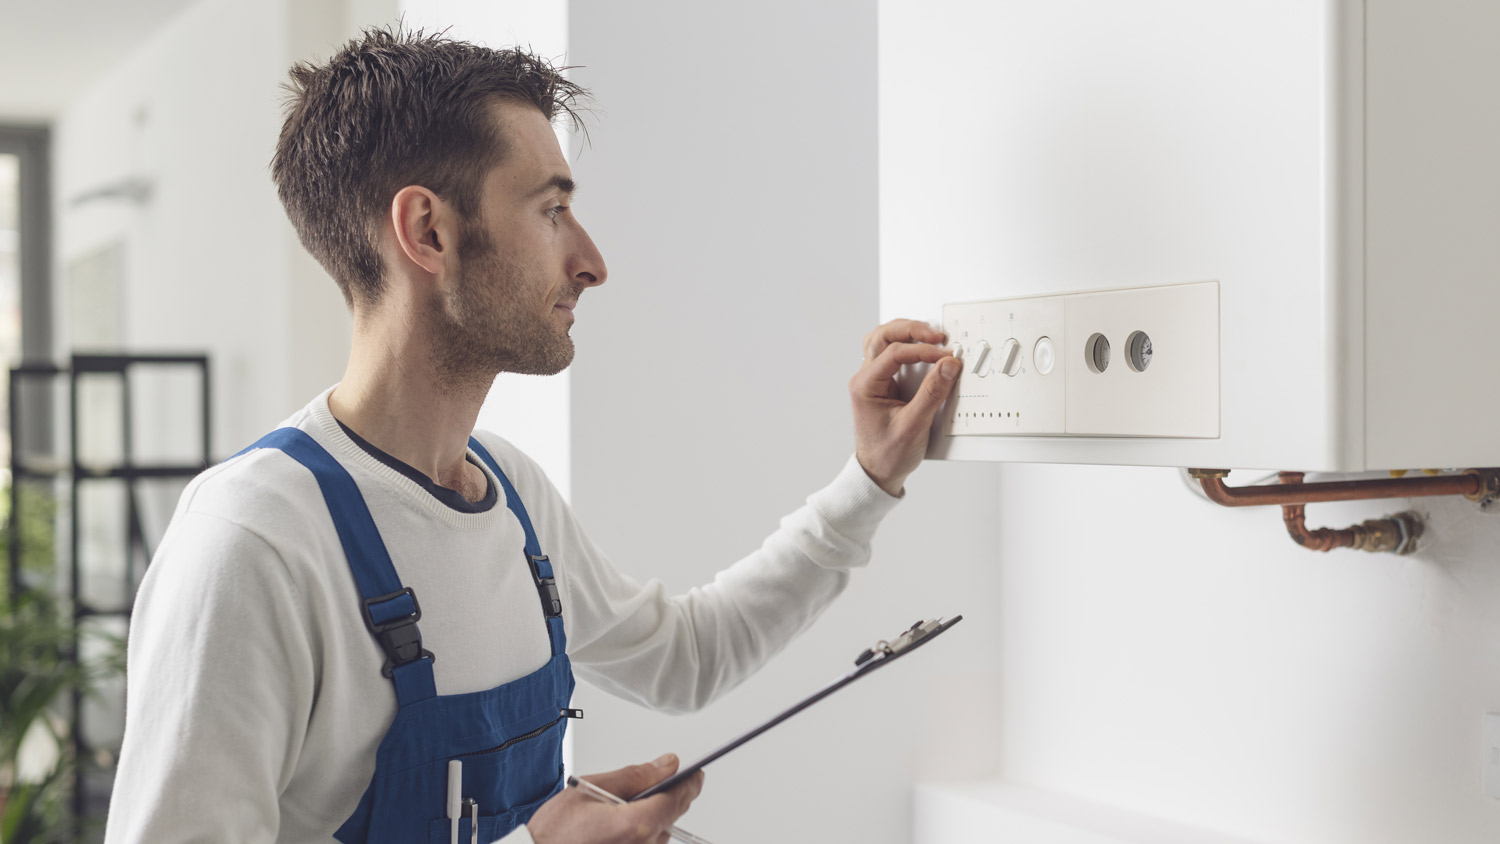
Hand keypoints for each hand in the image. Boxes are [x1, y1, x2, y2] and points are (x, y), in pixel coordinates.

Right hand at [528, 753, 705, 843]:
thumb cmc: (555, 832)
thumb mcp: (592, 788)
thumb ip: (635, 776)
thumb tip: (667, 765)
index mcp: (636, 825)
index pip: (678, 798)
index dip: (690, 782)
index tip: (695, 772)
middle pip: (670, 816)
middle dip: (666, 796)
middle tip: (654, 782)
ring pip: (658, 833)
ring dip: (649, 818)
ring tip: (619, 809)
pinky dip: (638, 833)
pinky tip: (616, 826)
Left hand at [850, 319, 959, 495]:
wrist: (878, 473)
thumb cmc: (888, 454)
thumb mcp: (914, 425)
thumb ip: (932, 393)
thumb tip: (948, 366)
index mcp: (865, 386)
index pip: (893, 353)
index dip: (922, 351)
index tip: (945, 356)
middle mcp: (865, 379)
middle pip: (882, 337)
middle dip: (911, 330)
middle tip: (937, 336)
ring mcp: (872, 380)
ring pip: (883, 341)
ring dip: (906, 334)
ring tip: (930, 336)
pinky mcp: (883, 384)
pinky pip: (890, 354)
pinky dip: (906, 346)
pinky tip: (922, 349)